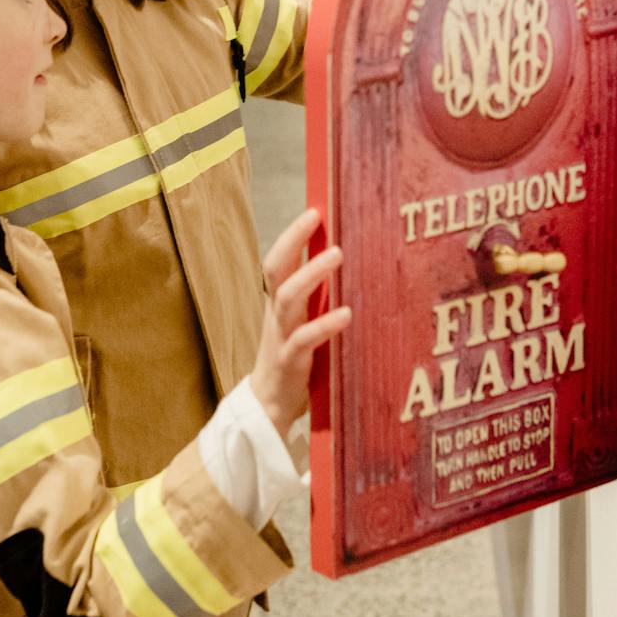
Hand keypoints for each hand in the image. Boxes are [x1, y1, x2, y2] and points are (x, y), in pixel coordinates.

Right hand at [248, 209, 350, 437]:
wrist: (270, 406)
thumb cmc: (294, 359)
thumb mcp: (302, 323)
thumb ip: (317, 299)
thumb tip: (346, 269)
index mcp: (279, 304)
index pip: (279, 261)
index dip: (293, 235)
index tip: (314, 211)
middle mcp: (277, 315)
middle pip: (276, 270)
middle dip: (293, 240)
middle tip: (317, 218)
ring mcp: (281, 337)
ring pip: (289, 298)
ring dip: (312, 273)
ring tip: (336, 255)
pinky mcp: (290, 362)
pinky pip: (305, 339)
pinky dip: (325, 324)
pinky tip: (346, 314)